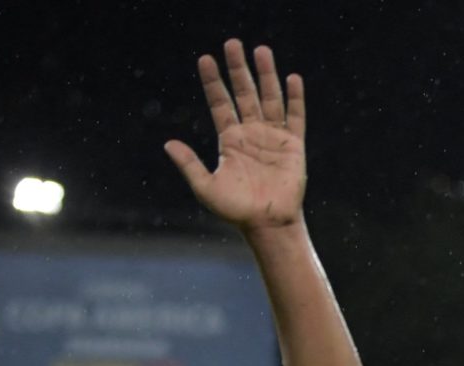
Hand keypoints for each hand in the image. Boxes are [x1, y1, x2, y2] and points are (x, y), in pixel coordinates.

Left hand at [163, 40, 306, 230]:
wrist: (267, 224)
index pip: (220, 103)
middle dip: (238, 69)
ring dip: (266, 75)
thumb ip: (190, 164)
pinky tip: (292, 79)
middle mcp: (251, 133)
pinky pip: (295, 117)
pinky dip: (294, 99)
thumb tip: (168, 144)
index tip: (205, 59)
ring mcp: (273, 138)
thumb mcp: (206, 187)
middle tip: (233, 43)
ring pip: (269, 98)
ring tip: (261, 50)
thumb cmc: (236, 210)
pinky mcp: (294, 147)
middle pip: (244, 93)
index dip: (212, 82)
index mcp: (230, 140)